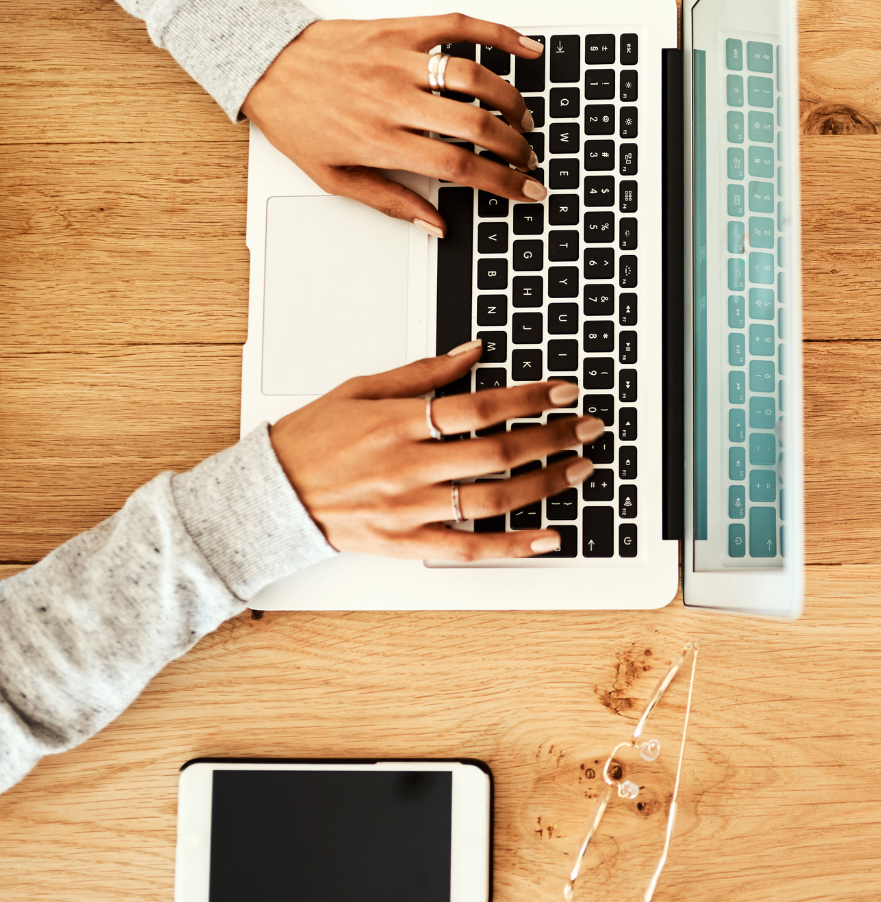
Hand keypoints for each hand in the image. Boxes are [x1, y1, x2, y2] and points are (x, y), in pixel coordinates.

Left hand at [241, 14, 547, 234]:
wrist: (265, 63)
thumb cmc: (297, 120)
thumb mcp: (333, 177)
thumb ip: (390, 202)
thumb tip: (436, 225)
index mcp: (379, 141)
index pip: (458, 166)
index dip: (502, 182)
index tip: (528, 191)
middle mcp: (394, 100)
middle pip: (475, 125)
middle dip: (515, 146)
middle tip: (529, 158)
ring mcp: (399, 60)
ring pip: (475, 78)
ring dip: (510, 101)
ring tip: (523, 119)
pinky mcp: (399, 29)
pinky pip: (458, 27)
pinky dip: (498, 34)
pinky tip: (525, 48)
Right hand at [268, 341, 600, 559]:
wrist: (270, 496)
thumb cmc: (312, 439)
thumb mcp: (360, 389)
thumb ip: (421, 373)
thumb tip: (472, 352)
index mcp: (399, 421)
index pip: (479, 407)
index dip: (529, 398)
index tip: (564, 391)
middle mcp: (409, 466)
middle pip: (498, 451)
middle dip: (553, 436)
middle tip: (589, 426)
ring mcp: (410, 508)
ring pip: (492, 498)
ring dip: (545, 483)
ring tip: (580, 469)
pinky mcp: (406, 542)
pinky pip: (470, 548)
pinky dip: (513, 545)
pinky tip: (548, 536)